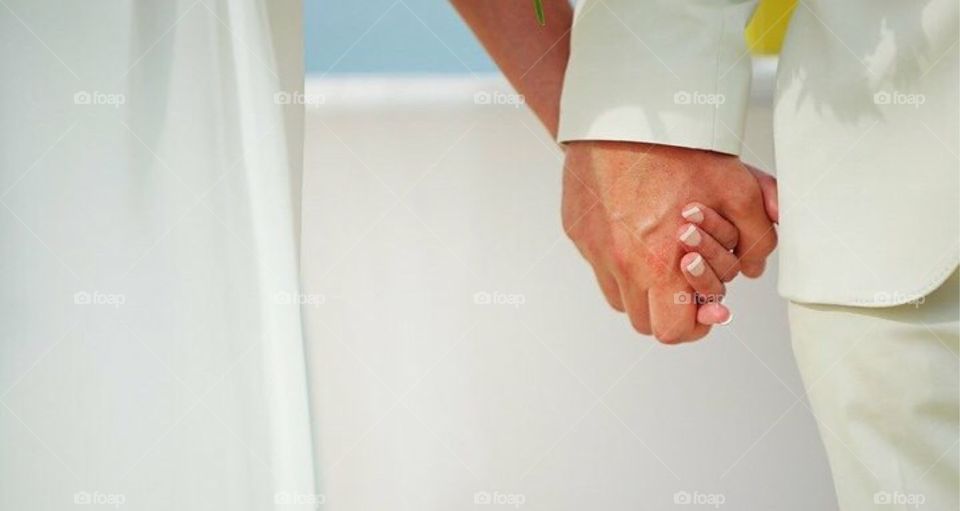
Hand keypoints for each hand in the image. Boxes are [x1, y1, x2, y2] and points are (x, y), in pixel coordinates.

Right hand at [562, 141, 777, 342]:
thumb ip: (757, 237)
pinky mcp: (577, 231)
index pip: (673, 331)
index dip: (692, 326)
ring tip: (658, 251)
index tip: (701, 307)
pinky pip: (599, 263)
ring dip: (641, 286)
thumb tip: (754, 268)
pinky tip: (635, 225)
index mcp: (659, 265)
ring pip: (618, 296)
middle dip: (667, 307)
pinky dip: (618, 258)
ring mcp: (593, 250)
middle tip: (683, 278)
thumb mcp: (738, 189)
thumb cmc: (677, 149)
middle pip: (643, 321)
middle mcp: (620, 266)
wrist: (623, 115)